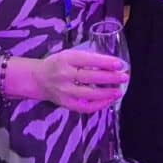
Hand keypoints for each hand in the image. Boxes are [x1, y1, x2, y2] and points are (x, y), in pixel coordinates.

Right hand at [9, 49, 128, 113]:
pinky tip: (108, 100)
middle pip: (90, 77)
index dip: (104, 62)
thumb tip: (111, 63)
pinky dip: (98, 105)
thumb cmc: (57, 64)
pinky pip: (84, 107)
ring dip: (106, 93)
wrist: (38, 78)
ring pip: (89, 94)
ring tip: (119, 91)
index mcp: (66, 59)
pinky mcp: (65, 103)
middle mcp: (64, 75)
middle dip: (110, 78)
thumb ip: (87, 58)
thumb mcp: (69, 54)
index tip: (119, 63)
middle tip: (124, 77)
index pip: (88, 60)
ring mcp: (64, 91)